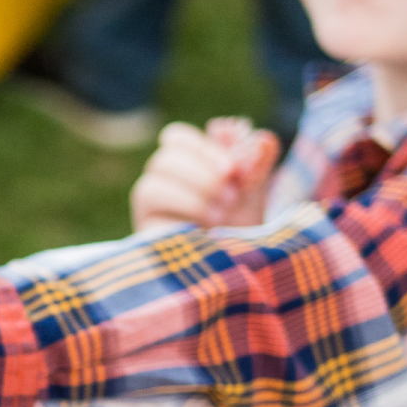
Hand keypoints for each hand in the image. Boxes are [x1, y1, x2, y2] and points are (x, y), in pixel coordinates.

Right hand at [131, 118, 279, 233]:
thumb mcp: (254, 193)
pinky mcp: (143, 228)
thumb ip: (258, 163)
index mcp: (183, 166)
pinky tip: (209, 224)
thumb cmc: (238, 228)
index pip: (175, 138)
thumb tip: (262, 138)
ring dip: (194, 192)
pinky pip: (151, 205)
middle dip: (203, 173)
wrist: (233, 268)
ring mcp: (149, 207)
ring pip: (153, 183)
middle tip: (232, 194)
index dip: (202, 146)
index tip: (232, 169)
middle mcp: (160, 182)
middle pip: (164, 158)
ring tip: (222, 212)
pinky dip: (186, 207)